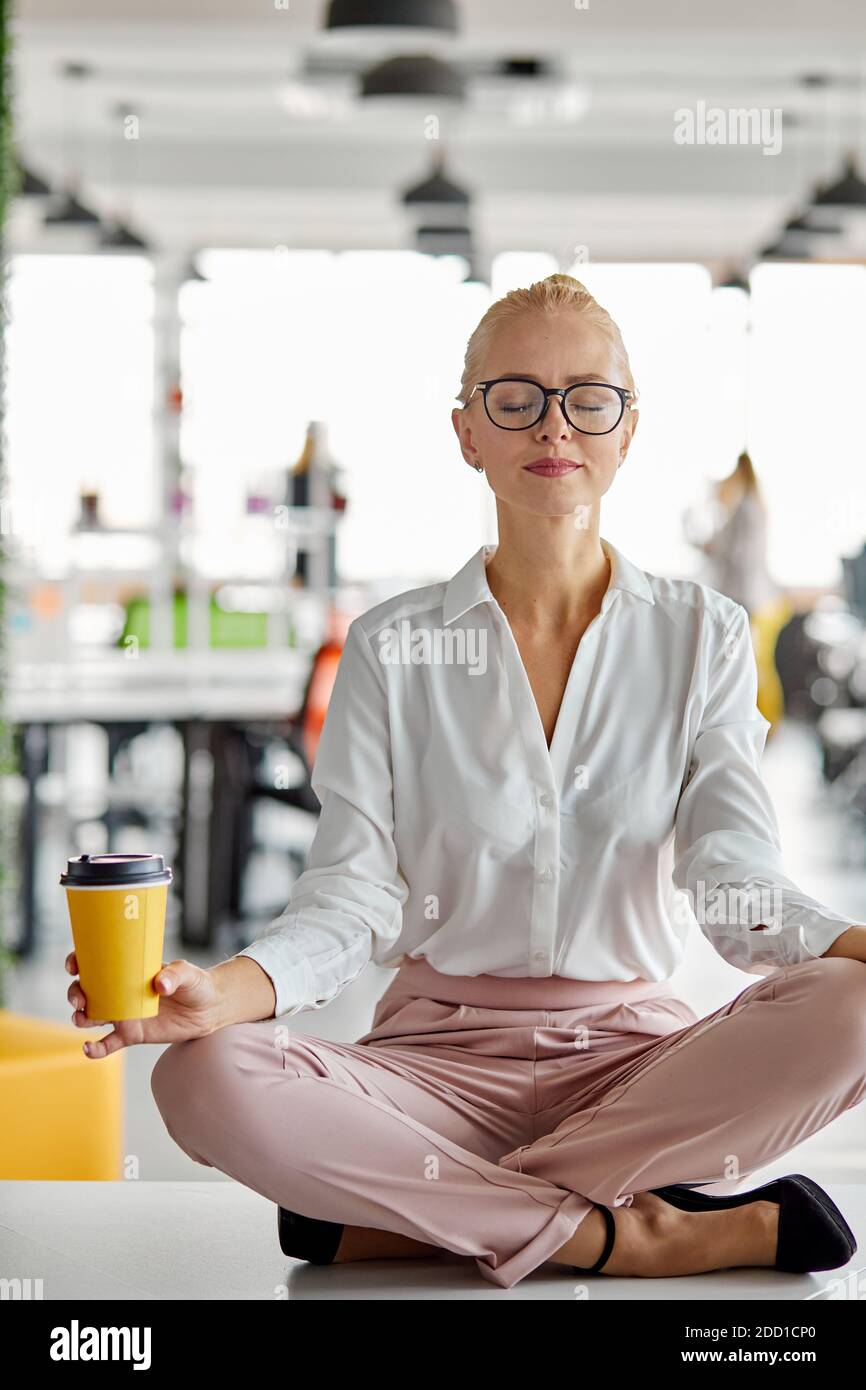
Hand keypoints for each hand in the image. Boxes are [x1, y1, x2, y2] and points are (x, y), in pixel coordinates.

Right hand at [65, 951, 223, 1058]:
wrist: (208, 1010)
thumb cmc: (196, 984)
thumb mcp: (188, 973)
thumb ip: (176, 975)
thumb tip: (160, 984)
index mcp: (129, 971)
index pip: (97, 963)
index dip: (79, 962)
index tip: (73, 966)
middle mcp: (120, 992)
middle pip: (86, 991)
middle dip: (75, 993)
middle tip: (80, 999)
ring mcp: (124, 1014)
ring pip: (92, 1017)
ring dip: (81, 1018)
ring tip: (84, 1019)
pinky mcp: (131, 1035)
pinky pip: (107, 1044)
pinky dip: (95, 1049)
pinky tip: (88, 1048)